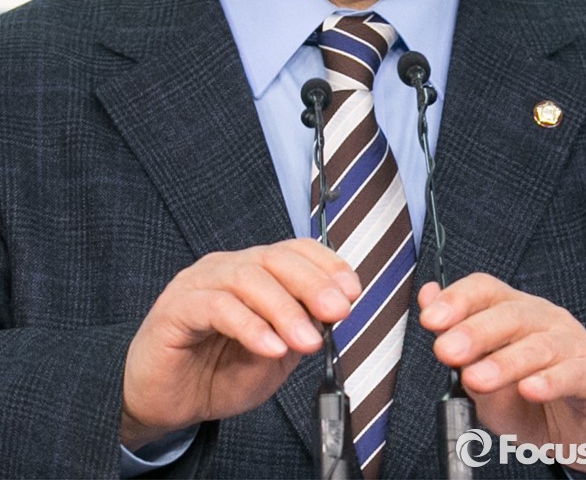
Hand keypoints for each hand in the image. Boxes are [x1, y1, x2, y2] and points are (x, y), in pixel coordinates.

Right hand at [121, 239, 359, 450]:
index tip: (352, 291)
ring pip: (249, 278)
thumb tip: (329, 315)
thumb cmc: (217, 373)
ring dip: (284, 309)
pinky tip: (270, 346)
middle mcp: (228, 267)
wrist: (164, 402)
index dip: (326, 265)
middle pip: (276, 258)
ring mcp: (200, 282)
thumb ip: (298, 332)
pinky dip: (250, 325)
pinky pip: (217, 306)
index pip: (295, 251)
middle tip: (338, 311)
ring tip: (307, 341)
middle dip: (313, 283)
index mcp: (254, 271)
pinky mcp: (176, 307)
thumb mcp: (273, 356)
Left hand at [419, 273, 585, 479]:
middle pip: (509, 313)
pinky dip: (550, 381)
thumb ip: (463, 358)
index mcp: (514, 313)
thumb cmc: (538, 405)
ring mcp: (573, 343)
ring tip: (477, 379)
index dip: (456, 299)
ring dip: (504, 361)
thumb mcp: (489, 390)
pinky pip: (573, 373)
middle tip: (446, 351)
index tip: (429, 319)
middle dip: (474, 331)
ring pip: (538, 344)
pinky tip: (530, 389)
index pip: (484, 290)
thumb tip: (430, 317)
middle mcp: (543, 319)